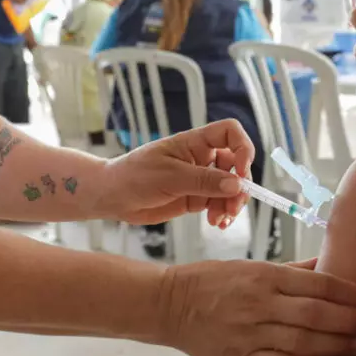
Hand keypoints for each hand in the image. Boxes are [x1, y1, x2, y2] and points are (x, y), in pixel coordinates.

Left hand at [97, 119, 256, 225]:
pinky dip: (222, 213)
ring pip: (230, 187)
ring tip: (221, 219)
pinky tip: (217, 223)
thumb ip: (204, 181)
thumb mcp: (170, 177)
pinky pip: (218, 203)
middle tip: (233, 206)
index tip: (241, 172)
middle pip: (236, 164)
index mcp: (194, 142)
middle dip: (240, 185)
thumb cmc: (134, 176)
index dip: (243, 148)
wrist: (113, 197)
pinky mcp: (195, 198)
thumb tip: (237, 185)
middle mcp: (201, 158)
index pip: (230, 132)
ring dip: (232, 203)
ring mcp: (199, 179)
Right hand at [155, 259, 355, 355]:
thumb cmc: (215, 281)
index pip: (317, 284)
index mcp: (264, 276)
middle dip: (350, 320)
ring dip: (337, 344)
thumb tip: (328, 266)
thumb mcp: (251, 266)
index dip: (349, 293)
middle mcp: (259, 304)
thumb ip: (292, 270)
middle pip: (316, 314)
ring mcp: (250, 334)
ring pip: (304, 342)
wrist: (171, 305)